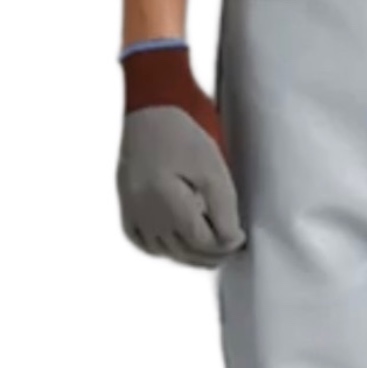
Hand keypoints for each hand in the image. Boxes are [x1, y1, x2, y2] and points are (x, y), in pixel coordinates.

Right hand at [117, 42, 245, 266]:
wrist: (148, 112)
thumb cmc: (183, 135)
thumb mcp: (212, 168)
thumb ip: (224, 208)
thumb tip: (231, 241)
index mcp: (165, 199)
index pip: (201, 241)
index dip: (225, 246)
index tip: (241, 238)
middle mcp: (144, 211)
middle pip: (183, 251)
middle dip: (211, 255)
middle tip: (230, 248)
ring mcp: (131, 211)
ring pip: (164, 251)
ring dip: (189, 255)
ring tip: (211, 250)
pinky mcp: (126, 207)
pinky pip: (143, 242)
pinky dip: (163, 249)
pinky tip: (178, 245)